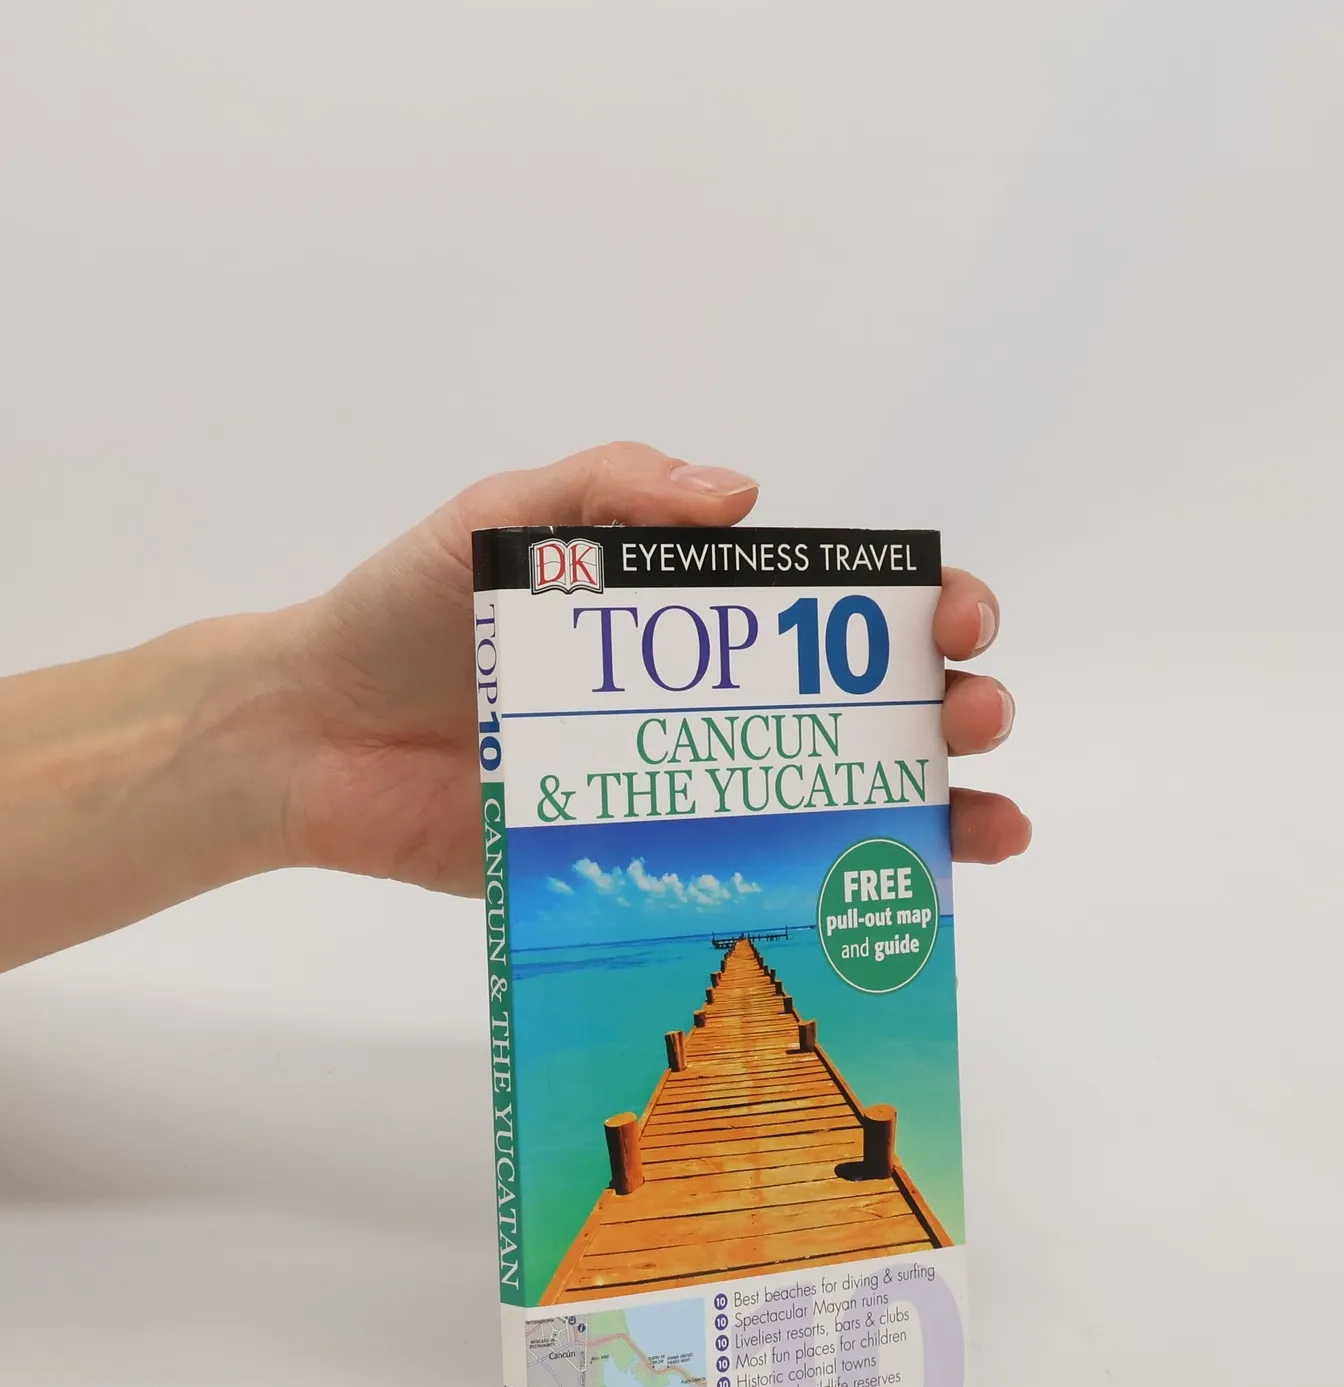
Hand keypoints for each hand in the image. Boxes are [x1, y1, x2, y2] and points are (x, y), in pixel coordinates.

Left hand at [280, 442, 1030, 893]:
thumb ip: (610, 486)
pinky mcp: (656, 871)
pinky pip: (768, 883)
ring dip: (940, 804)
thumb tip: (742, 496)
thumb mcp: (506, 516)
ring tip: (986, 815)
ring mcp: (698, 789)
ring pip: (851, 799)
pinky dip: (854, 895)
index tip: (956, 617)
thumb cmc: (408, 610)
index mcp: (704, 614)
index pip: (844, 607)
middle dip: (953, 703)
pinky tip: (915, 900)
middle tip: (971, 709)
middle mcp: (722, 701)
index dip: (923, 607)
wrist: (313, 736)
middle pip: (877, 704)